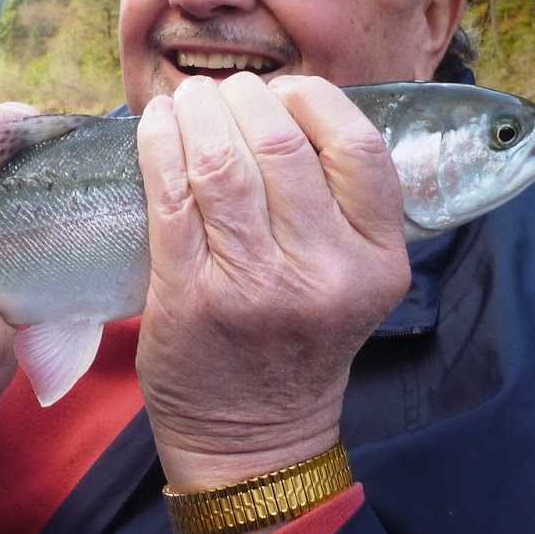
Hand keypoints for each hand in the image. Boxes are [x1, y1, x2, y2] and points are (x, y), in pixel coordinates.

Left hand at [133, 74, 409, 494]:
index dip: (314, 100)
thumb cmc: (298, 345)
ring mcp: (254, 284)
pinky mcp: (189, 293)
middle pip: (282, 144)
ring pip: (222, 162)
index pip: (358, 147)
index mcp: (377, 262)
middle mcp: (323, 272)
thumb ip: (340, 206)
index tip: (284, 93)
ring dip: (198, 113)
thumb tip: (286, 104)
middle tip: (225, 93)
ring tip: (188, 102)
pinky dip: (159, 146)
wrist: (253, 439)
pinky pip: (171, 195)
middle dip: (246, 99)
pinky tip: (156, 126)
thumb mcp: (353, 281)